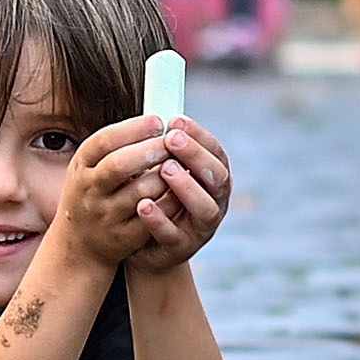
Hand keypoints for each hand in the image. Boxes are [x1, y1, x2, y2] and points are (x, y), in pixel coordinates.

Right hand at [55, 120, 174, 270]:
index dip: (134, 128)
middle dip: (151, 150)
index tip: (158, 122)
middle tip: (172, 142)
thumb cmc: (92, 193)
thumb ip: (116, 145)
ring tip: (177, 166)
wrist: (79, 243)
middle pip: (120, 165)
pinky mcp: (123, 237)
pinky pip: (153, 217)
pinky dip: (169, 201)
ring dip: (165, 176)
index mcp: (81, 165)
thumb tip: (155, 121)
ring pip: (141, 191)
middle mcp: (90, 190)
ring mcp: (106, 215)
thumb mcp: (90, 166)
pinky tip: (177, 191)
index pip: (105, 140)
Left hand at [122, 113, 231, 271]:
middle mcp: (214, 204)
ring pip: (204, 209)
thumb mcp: (165, 172)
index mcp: (214, 182)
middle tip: (171, 139)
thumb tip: (157, 111)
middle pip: (217, 178)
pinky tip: (143, 203)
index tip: (177, 120)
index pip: (217, 154)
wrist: (145, 247)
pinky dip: (159, 219)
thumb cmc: (157, 199)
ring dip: (185, 186)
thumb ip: (167, 149)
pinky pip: (173, 234)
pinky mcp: (179, 248)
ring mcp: (200, 228)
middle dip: (195, 156)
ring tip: (164, 169)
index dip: (201, 137)